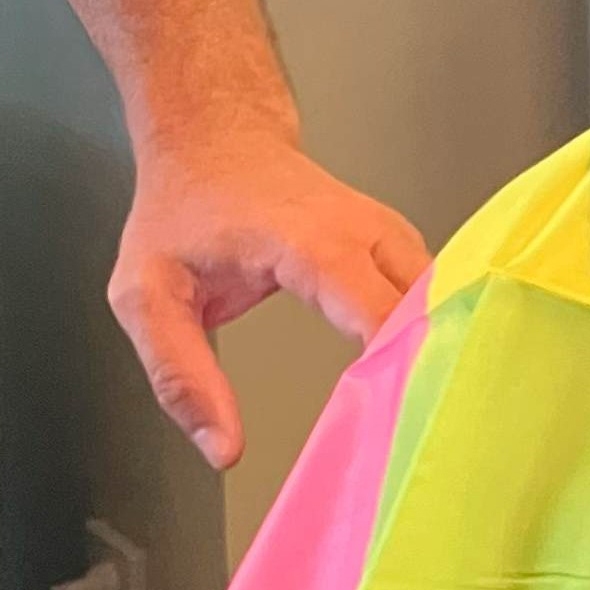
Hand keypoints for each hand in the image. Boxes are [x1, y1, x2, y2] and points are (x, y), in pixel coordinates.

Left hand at [107, 128, 433, 468]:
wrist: (214, 139)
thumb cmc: (182, 212)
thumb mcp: (145, 296)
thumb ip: (180, 375)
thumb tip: (225, 450)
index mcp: (309, 243)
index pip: (379, 314)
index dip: (394, 373)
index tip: (392, 428)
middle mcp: (364, 232)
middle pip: (430, 310)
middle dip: (428, 373)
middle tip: (414, 438)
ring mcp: (388, 231)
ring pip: (444, 300)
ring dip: (437, 354)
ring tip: (422, 416)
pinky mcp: (397, 241)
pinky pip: (435, 292)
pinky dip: (433, 333)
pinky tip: (419, 375)